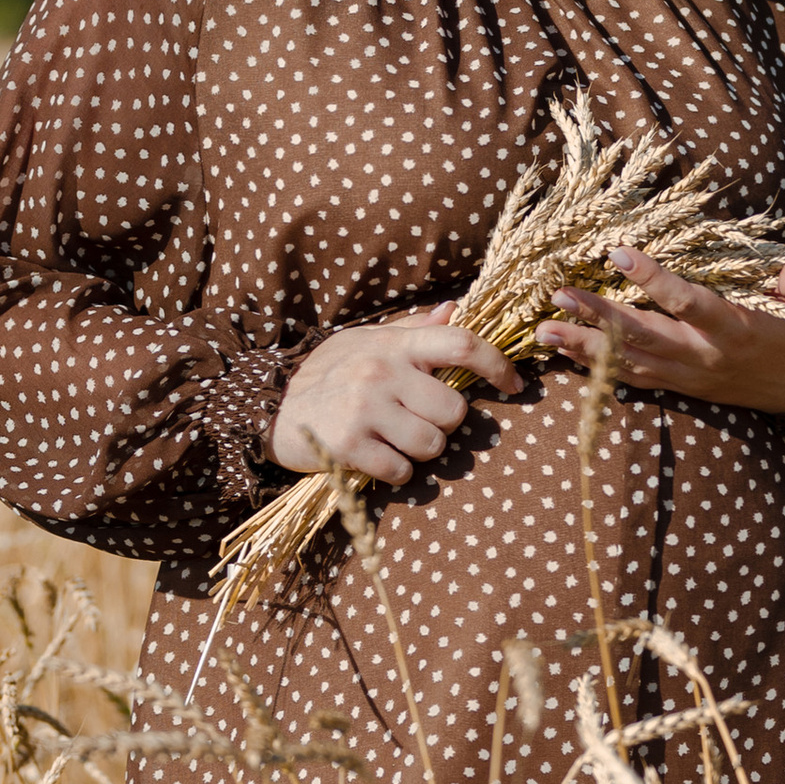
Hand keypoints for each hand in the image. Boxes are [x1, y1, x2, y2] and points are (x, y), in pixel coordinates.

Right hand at [271, 310, 527, 485]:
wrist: (270, 406)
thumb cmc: (329, 373)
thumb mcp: (367, 340)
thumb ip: (413, 331)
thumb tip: (454, 310)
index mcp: (394, 344)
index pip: (461, 345)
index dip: (498, 365)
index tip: (515, 385)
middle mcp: (382, 372)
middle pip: (454, 411)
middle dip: (444, 425)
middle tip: (418, 422)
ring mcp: (365, 409)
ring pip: (432, 445)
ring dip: (420, 452)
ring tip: (394, 441)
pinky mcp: (349, 446)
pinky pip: (403, 472)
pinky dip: (397, 473)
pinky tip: (377, 460)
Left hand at [533, 252, 784, 420]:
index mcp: (734, 329)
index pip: (688, 302)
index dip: (653, 280)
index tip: (617, 252)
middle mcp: (703, 356)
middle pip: (643, 335)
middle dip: (598, 317)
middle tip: (557, 295)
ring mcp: (686, 375)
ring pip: (627, 362)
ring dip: (582, 345)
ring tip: (541, 329)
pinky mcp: (676, 386)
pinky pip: (628, 378)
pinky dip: (593, 366)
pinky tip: (560, 350)